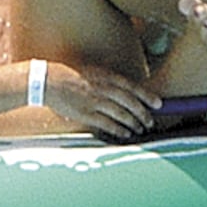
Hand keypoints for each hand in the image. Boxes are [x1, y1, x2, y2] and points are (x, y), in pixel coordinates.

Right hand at [33, 63, 156, 140]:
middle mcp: (102, 87)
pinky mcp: (87, 114)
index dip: (147, 95)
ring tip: (140, 129)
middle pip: (129, 102)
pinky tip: (126, 134)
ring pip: (121, 114)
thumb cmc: (70, 75)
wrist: (49, 81)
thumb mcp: (92, 72)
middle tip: (150, 121)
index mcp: (105, 75)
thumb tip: (124, 92)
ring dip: (133, 123)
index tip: (158, 103)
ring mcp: (95, 101)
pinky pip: (108, 124)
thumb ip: (108, 81)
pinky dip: (119, 130)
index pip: (131, 86)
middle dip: (143, 113)